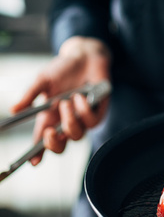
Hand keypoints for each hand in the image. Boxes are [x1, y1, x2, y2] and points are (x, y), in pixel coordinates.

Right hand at [10, 36, 111, 163]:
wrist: (85, 55)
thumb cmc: (63, 68)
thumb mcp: (43, 80)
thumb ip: (30, 95)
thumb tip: (13, 110)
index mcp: (48, 117)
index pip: (41, 142)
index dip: (36, 155)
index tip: (33, 161)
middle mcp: (65, 121)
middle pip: (60, 146)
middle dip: (54, 143)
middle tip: (49, 132)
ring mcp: (82, 119)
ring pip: (76, 135)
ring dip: (69, 120)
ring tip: (66, 101)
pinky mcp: (97, 112)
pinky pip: (92, 122)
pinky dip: (84, 110)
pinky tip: (80, 96)